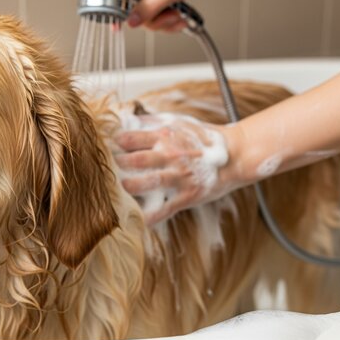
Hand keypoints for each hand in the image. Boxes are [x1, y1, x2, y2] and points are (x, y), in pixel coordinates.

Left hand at [114, 112, 234, 224]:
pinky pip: (167, 208)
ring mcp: (180, 176)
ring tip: (121, 188)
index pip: (131, 138)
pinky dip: (152, 216)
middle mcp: (171, 154)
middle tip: (106, 171)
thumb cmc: (202, 138)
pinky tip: (139, 221)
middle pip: (136, 160)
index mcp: (165, 135)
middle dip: (118, 166)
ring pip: (149, 183)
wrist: (235, 155)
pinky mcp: (188, 195)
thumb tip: (127, 118)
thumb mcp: (179, 122)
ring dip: (131, 187)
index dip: (114, 145)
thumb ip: (152, 121)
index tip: (104, 149)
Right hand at [116, 0, 229, 30]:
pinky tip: (176, 15)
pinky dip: (165, 21)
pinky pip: (150, 16)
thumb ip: (149, 6)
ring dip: (163, 21)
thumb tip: (131, 21)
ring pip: (142, 18)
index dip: (125, 13)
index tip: (137, 21)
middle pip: (131, 12)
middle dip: (155, 18)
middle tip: (171, 15)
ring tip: (177, 14)